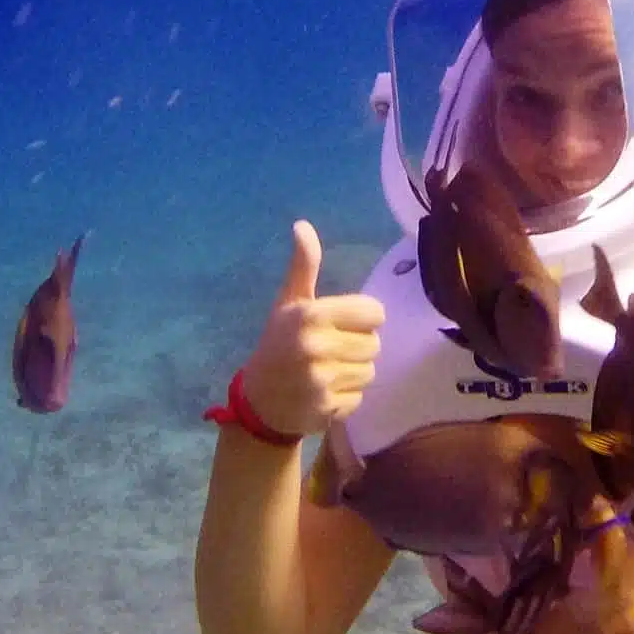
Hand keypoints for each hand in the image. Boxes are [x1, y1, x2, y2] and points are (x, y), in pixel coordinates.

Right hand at [241, 220, 384, 436]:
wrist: (259, 401)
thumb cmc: (278, 344)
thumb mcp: (288, 303)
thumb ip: (303, 266)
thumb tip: (302, 225)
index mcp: (312, 314)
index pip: (374, 312)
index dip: (362, 318)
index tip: (342, 324)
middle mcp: (317, 346)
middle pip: (375, 343)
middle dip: (357, 346)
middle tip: (332, 350)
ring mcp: (322, 380)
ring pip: (370, 371)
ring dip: (354, 372)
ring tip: (328, 371)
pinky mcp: (328, 408)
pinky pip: (360, 397)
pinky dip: (347, 397)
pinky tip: (325, 392)